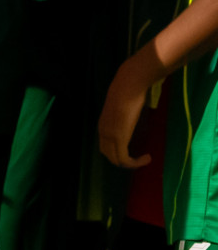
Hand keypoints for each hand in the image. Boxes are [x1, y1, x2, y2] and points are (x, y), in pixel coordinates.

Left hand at [99, 49, 160, 168]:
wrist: (128, 86)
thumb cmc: (128, 94)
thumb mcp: (122, 109)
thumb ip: (122, 117)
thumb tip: (129, 118)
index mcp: (102, 126)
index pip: (106, 148)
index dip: (119, 153)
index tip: (135, 152)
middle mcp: (103, 132)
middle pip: (110, 156)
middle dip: (125, 161)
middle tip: (141, 158)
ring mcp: (110, 136)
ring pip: (117, 160)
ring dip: (132, 164)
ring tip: (146, 158)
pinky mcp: (119, 138)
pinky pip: (124, 159)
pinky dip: (135, 163)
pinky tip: (147, 157)